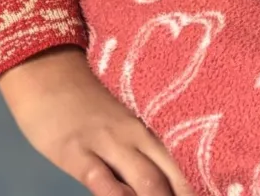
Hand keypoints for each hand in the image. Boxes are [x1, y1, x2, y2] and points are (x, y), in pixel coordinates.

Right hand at [0, 47, 188, 195]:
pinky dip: (118, 195)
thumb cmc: (86, 103)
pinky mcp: (76, 152)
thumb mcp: (119, 124)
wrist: (48, 74)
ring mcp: (108, 144)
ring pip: (145, 178)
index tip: (211, 193)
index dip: (197, 184)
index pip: (183, 162)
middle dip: (185, 194)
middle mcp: (137, 136)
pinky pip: (101, 178)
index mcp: (150, 130)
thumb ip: (137, 150)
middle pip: (171, 173)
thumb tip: (156, 181)